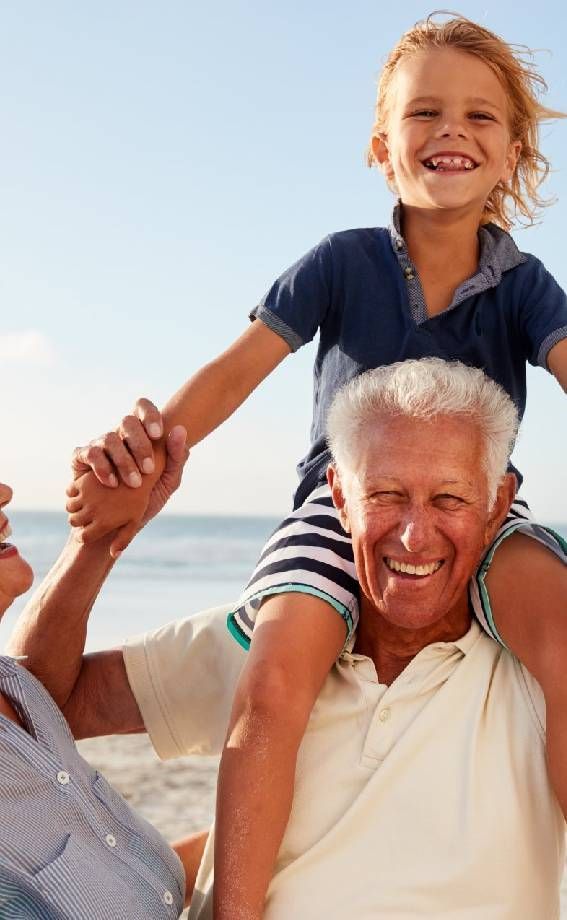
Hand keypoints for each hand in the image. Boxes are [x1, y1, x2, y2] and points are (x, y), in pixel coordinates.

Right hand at [66, 399, 188, 556]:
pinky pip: (90, 453)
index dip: (149, 414)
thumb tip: (179, 429)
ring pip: (110, 438)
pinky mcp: (81, 459)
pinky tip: (113, 483)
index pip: (142, 409)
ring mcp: (100, 446)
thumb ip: (177, 458)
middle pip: (127, 421)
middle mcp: (120, 437)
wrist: (117, 528)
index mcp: (141, 436)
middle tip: (149, 469)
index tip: (158, 434)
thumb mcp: (167, 483)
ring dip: (124, 460)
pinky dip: (102, 467)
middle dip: (140, 444)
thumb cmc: (145, 501)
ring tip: (134, 483)